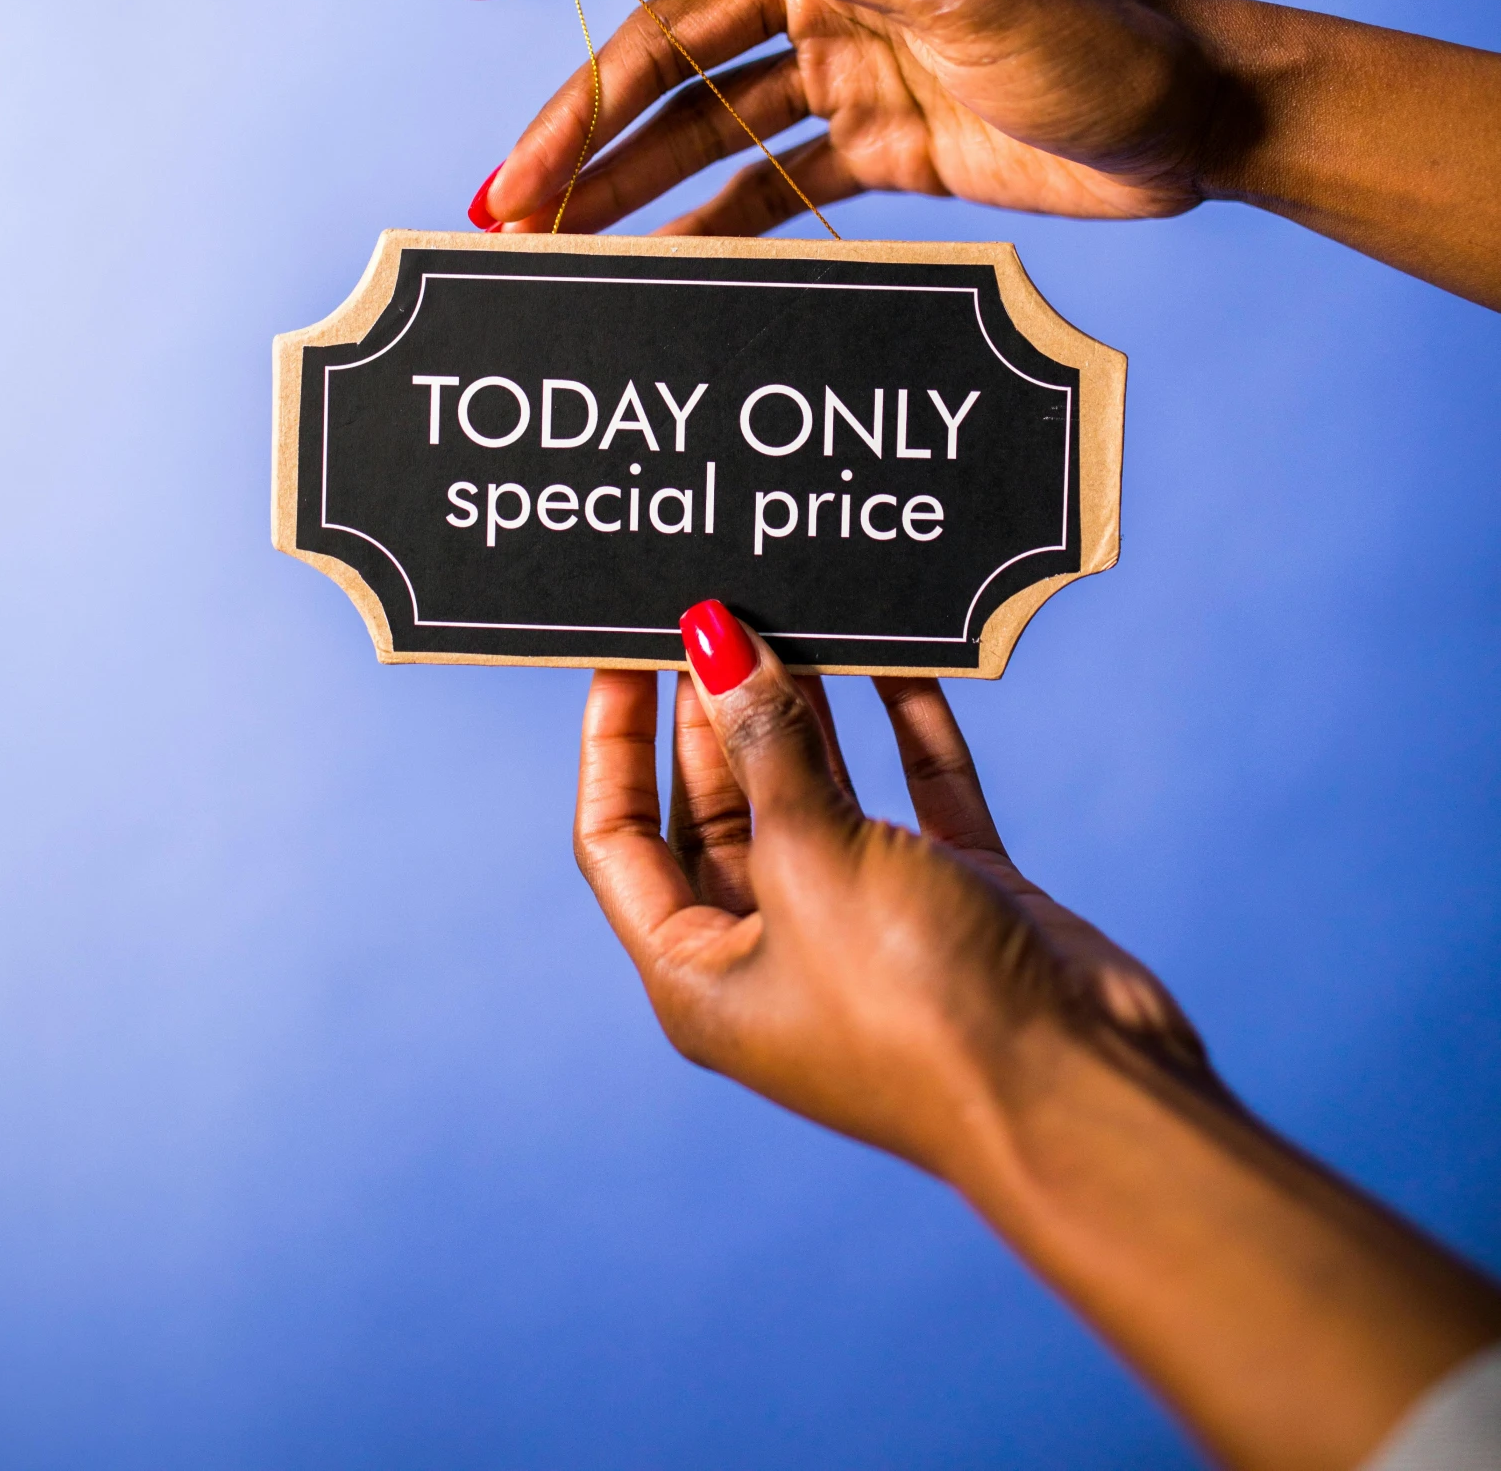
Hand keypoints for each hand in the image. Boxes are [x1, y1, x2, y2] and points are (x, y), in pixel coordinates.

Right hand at [441, 0, 1500, 304]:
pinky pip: (764, 187)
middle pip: (663, 53)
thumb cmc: (1099, 35)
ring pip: (701, 129)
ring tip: (542, 245)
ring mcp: (844, 70)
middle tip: (500, 205)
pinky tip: (649, 273)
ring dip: (623, 184)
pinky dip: (705, 229)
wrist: (1199, 123)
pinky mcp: (876, 147)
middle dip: (576, 126)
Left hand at [576, 623, 1206, 1178]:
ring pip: (818, 789)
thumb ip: (765, 745)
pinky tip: (897, 652)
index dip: (615, 739)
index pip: (620, 836)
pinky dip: (902, 724)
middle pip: (718, 803)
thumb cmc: (915, 1005)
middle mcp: (775, 949)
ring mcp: (868, 923)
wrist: (1079, 1087)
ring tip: (791, 608)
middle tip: (717, 606)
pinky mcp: (955, 896)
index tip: (621, 645)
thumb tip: (717, 643)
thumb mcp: (811, 859)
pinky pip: (914, 791)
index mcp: (700, 975)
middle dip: (714, 708)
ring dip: (804, 706)